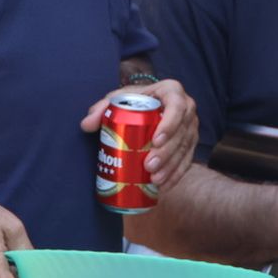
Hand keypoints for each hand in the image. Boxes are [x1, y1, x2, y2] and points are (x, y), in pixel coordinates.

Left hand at [79, 78, 199, 192]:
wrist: (149, 105)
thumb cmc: (134, 101)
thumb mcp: (118, 99)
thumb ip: (102, 108)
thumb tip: (86, 125)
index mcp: (172, 91)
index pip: (177, 106)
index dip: (170, 124)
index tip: (155, 140)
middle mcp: (187, 109)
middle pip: (182, 133)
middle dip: (167, 153)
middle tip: (149, 167)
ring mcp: (191, 127)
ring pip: (185, 149)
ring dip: (172, 166)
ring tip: (155, 180)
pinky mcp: (191, 143)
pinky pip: (187, 160)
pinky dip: (176, 174)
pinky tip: (164, 186)